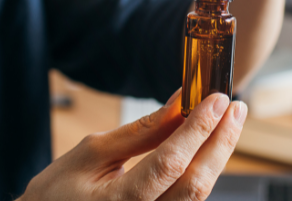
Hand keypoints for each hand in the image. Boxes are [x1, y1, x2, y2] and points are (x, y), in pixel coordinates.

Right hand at [20, 90, 247, 200]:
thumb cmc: (56, 194)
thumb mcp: (91, 153)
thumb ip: (140, 132)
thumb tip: (179, 104)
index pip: (170, 163)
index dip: (198, 129)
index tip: (217, 100)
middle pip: (195, 184)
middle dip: (220, 142)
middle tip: (234, 107)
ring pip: (198, 195)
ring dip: (216, 156)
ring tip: (226, 122)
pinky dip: (201, 171)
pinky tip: (208, 149)